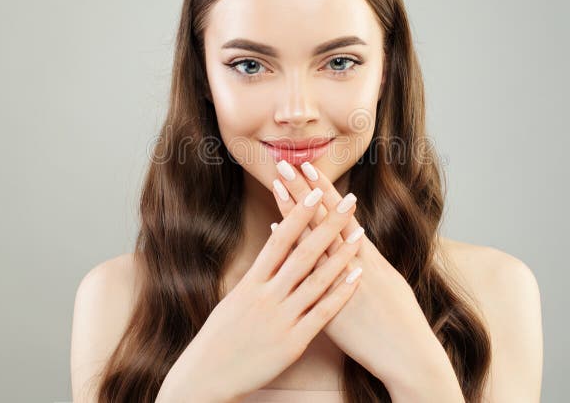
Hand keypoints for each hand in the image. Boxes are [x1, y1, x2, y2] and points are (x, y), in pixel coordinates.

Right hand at [158, 183, 365, 401]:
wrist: (207, 376)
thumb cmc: (222, 336)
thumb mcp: (236, 299)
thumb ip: (258, 275)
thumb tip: (273, 250)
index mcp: (251, 282)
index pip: (279, 240)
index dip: (298, 214)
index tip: (315, 192)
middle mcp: (266, 296)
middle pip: (303, 253)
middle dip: (327, 223)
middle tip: (348, 199)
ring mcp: (281, 318)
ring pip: (317, 280)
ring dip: (342, 255)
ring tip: (361, 234)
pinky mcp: (293, 342)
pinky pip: (322, 313)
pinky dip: (341, 293)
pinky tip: (357, 276)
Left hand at [271, 160, 440, 387]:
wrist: (408, 354)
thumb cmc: (402, 320)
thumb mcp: (389, 282)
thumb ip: (368, 261)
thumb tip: (356, 241)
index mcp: (368, 256)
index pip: (341, 212)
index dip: (323, 188)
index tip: (306, 164)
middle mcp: (352, 261)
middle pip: (322, 217)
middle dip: (302, 188)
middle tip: (282, 163)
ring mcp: (338, 281)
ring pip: (310, 237)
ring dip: (291, 211)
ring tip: (275, 187)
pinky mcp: (327, 303)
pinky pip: (303, 269)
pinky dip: (290, 250)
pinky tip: (274, 232)